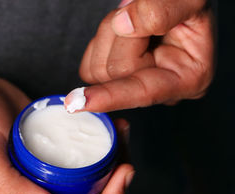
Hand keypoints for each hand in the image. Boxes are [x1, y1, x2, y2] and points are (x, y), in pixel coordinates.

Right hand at [0, 77, 133, 193]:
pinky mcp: (52, 159)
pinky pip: (83, 162)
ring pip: (90, 185)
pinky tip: (110, 128)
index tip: (123, 173)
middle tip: (127, 155)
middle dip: (115, 187)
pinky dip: (102, 149)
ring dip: (112, 166)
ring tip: (121, 136)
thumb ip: (9, 188)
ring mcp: (46, 178)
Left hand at [68, 0, 213, 111]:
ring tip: (135, 19)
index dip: (112, 96)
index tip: (83, 103)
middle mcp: (160, 89)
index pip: (143, 91)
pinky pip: (90, 64)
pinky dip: (102, 38)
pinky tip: (124, 30)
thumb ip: (161, 11)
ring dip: (110, 32)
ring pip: (98, 68)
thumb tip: (124, 26)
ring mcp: (134, 85)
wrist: (179, 0)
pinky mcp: (114, 79)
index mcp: (187, 78)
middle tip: (141, 13)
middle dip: (121, 34)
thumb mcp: (189, 0)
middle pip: (114, 72)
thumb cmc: (190, 3)